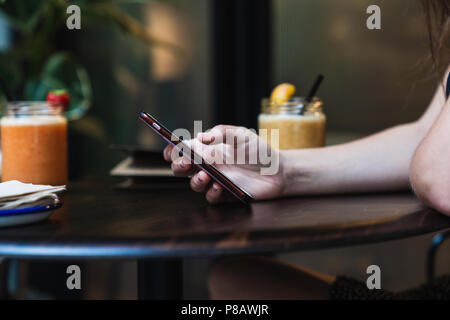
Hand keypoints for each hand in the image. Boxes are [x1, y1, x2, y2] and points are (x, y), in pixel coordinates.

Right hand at [163, 125, 285, 203]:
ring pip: (194, 184)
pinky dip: (212, 192)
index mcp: (208, 149)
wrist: (278, 171)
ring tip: (206, 175)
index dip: (173, 151)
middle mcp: (209, 166)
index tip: (169, 152)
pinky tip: (220, 185)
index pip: (184, 150)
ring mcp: (215, 180)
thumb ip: (220, 133)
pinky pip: (211, 196)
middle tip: (186, 164)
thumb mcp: (241, 135)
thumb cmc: (258, 151)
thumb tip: (200, 137)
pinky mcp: (224, 194)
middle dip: (179, 166)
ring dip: (195, 180)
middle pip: (183, 169)